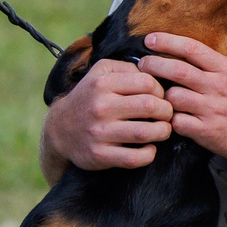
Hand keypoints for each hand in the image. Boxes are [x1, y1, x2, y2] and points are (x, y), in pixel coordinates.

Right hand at [43, 57, 176, 171]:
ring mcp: (99, 132)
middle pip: (150, 106)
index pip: (147, 83)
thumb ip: (127, 68)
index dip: (161, 90)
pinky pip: (134, 158)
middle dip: (167, 111)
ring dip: (163, 132)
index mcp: (102, 83)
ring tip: (163, 130)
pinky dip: (149, 154)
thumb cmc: (89, 98)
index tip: (160, 97)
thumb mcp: (100, 72)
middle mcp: (100, 107)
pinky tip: (149, 148)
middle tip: (167, 114)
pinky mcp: (99, 155)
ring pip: (145, 132)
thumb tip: (155, 73)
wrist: (60, 129)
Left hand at [140, 33, 226, 163]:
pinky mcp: (207, 132)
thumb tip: (217, 54)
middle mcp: (216, 87)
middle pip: (177, 70)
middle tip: (141, 64)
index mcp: (226, 69)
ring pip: (173, 97)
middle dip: (154, 64)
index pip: (191, 49)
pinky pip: (178, 123)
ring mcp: (211, 110)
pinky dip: (170, 119)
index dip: (167, 41)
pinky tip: (169, 117)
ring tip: (154, 94)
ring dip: (161, 95)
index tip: (149, 39)